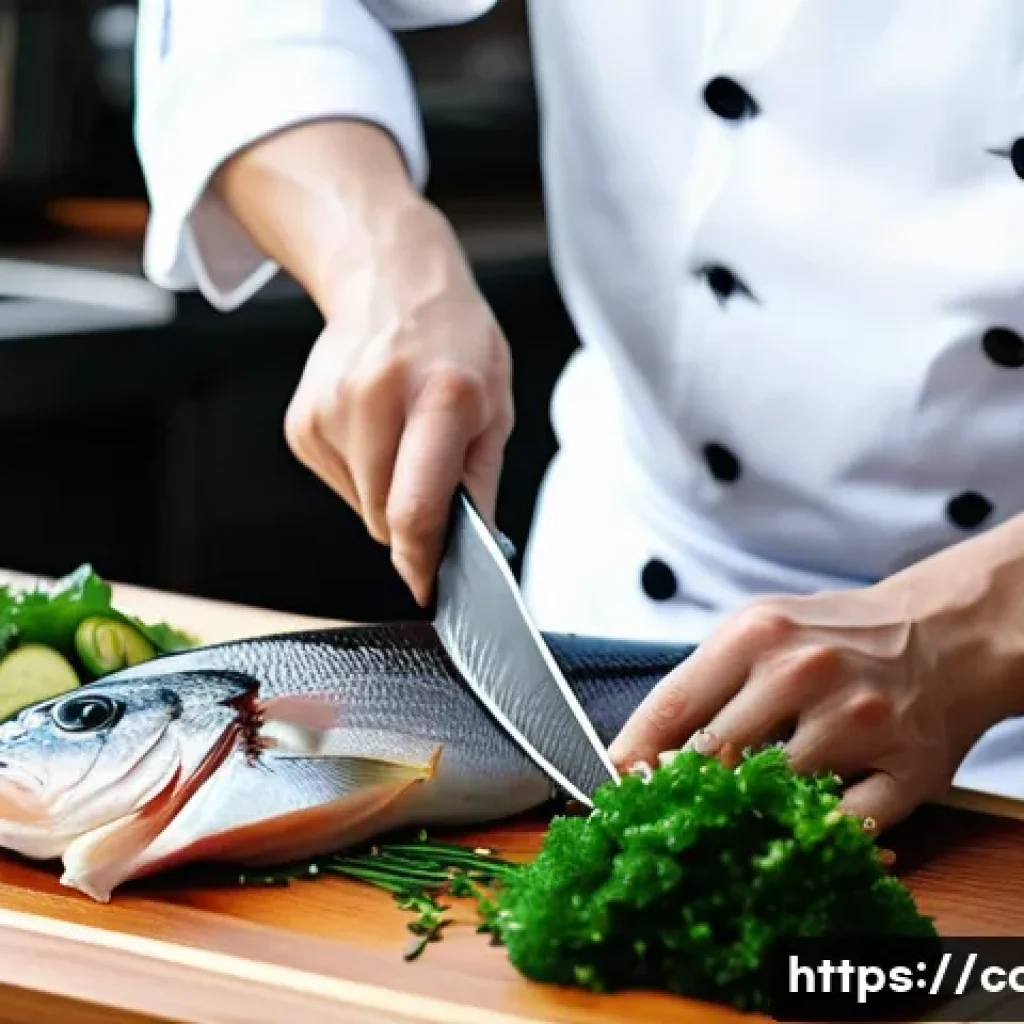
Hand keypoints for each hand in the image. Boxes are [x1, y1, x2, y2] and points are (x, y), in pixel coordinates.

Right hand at [214, 120, 513, 606]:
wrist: (389, 279)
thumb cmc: (454, 342)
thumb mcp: (495, 405)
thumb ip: (481, 484)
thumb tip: (476, 551)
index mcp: (440, 395)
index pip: (416, 508)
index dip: (422, 561)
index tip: (428, 586)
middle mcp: (376, 400)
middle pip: (386, 517)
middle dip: (414, 522)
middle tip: (433, 478)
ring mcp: (328, 410)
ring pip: (362, 506)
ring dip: (388, 495)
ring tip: (404, 438)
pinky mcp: (300, 423)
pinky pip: (339, 485)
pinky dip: (363, 476)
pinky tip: (375, 431)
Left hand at [608, 525, 1023, 830]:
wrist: (940, 633)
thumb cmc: (833, 636)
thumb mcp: (759, 631)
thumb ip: (702, 684)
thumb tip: (636, 751)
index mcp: (756, 635)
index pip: (673, 707)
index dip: (633, 757)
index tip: (614, 787)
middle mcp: (804, 672)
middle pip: (712, 759)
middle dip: (682, 794)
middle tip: (667, 815)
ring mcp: (857, 721)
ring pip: (770, 796)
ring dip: (745, 816)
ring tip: (733, 818)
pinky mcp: (906, 768)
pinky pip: (839, 828)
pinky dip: (809, 836)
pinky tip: (796, 827)